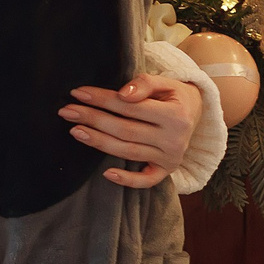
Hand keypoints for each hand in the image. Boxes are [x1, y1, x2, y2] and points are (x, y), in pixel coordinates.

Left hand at [62, 73, 205, 188]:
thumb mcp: (166, 82)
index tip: (79, 93)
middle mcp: (173, 140)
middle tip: (67, 111)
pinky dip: (127, 180)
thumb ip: (145, 84)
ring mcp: (170, 158)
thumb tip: (122, 95)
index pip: (131, 107)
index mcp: (175, 116)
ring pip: (128, 152)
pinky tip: (106, 173)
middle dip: (93, 119)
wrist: (196, 112)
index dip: (103, 99)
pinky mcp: (166, 171)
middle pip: (125, 130)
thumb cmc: (175, 95)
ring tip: (76, 131)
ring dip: (99, 142)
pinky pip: (146, 180)